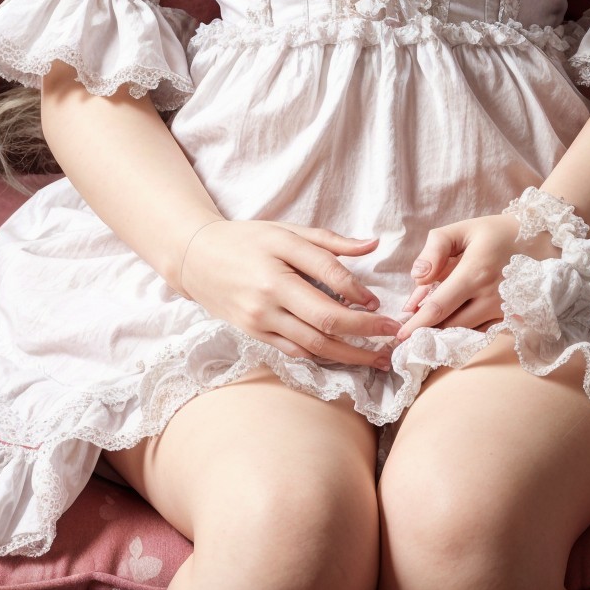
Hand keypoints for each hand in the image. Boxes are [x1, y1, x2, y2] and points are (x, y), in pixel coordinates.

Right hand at [178, 220, 402, 371]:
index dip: (359, 290)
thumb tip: (373, 245)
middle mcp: (270, 292)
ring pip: (313, 344)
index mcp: (279, 257)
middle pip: (326, 319)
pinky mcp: (255, 335)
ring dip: (350, 354)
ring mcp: (261, 318)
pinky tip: (343, 358)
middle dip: (365, 331)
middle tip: (393, 335)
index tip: (378, 301)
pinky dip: (321, 356)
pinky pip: (295, 351)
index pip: (329, 275)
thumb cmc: (246, 239)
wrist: (196, 258)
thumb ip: (329, 241)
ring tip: (377, 358)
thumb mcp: (286, 230)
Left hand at [393, 213, 559, 340]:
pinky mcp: (511, 318)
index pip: (438, 308)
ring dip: (444, 333)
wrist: (545, 239)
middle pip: (450, 326)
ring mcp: (502, 311)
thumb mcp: (464, 229)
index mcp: (474, 273)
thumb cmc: (499, 232)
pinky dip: (464, 331)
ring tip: (424, 332)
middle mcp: (489, 297)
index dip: (417, 324)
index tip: (400, 335)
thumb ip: (436, 248)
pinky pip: (481, 331)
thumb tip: (418, 277)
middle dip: (426, 333)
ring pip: (465, 331)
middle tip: (406, 337)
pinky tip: (452, 327)